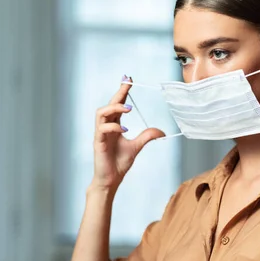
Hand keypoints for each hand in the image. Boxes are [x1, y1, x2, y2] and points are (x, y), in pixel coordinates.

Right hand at [91, 75, 165, 191]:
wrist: (110, 180)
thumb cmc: (118, 164)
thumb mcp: (136, 147)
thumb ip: (146, 137)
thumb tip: (161, 131)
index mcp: (113, 126)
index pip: (117, 104)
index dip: (122, 92)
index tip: (129, 80)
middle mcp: (105, 127)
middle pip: (109, 104)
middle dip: (118, 92)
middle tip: (127, 82)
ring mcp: (100, 134)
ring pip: (101, 113)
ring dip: (114, 107)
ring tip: (128, 108)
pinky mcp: (98, 142)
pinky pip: (102, 129)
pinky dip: (113, 126)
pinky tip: (124, 129)